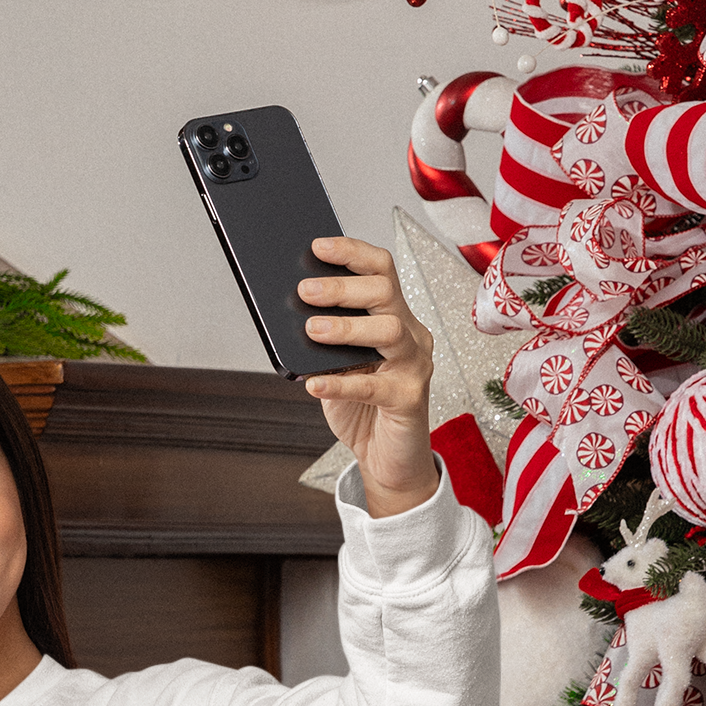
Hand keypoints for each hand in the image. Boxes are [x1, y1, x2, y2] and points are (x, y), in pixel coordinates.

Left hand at [299, 236, 436, 519]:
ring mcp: (414, 366)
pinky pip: (374, 387)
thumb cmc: (361, 409)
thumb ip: (325, 344)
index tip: (317, 246)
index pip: (382, 272)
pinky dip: (341, 385)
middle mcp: (411, 336)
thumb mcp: (338, 368)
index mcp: (396, 318)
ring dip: (347, 327)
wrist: (386, 459)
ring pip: (388, 331)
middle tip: (305, 290)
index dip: (352, 253)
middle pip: (385, 294)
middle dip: (344, 288)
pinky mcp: (409, 400)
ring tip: (312, 329)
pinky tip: (314, 384)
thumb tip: (291, 315)